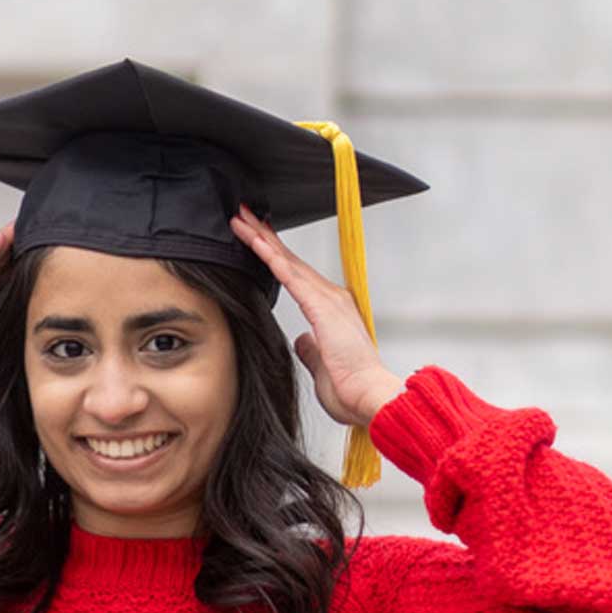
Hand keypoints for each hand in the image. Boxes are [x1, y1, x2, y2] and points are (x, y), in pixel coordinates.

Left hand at [229, 206, 402, 425]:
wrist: (370, 397)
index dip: (277, 256)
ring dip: (262, 239)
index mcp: (332, 311)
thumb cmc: (351, 388)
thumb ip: (311, 349)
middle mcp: (332, 299)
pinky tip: (255, 241)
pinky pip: (288, 275)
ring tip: (241, 219)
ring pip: (286, 261)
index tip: (259, 239)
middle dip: (265, 237)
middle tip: (244, 215)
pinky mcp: (320, 307)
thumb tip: (301, 340)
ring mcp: (328, 300)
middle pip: (290, 261)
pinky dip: (271, 256)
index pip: (297, 277)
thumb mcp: (322, 366)